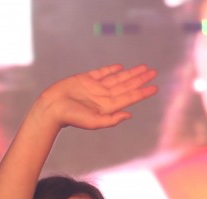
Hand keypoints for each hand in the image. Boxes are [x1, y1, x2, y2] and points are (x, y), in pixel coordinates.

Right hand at [36, 64, 157, 130]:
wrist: (52, 108)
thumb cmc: (70, 118)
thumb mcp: (93, 122)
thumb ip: (111, 119)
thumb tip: (129, 115)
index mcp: (107, 107)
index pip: (129, 98)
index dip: (142, 92)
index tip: (155, 87)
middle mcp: (103, 97)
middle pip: (126, 86)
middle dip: (140, 79)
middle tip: (154, 72)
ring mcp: (95, 87)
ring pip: (117, 78)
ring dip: (130, 73)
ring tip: (143, 68)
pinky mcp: (85, 79)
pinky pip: (101, 73)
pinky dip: (111, 70)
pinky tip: (120, 67)